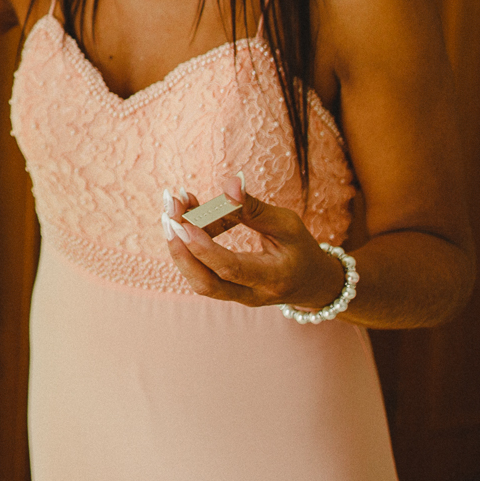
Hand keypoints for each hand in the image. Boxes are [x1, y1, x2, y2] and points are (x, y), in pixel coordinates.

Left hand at [161, 173, 346, 310]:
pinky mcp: (226, 291)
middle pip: (206, 283)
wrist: (311, 283)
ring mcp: (237, 297)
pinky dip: (188, 247)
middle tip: (168, 215)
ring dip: (179, 247)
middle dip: (181, 251)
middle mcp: (252, 294)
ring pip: (198, 281)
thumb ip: (255, 208)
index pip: (232, 269)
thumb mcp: (288, 224)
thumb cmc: (300, 249)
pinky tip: (183, 218)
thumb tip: (229, 183)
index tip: (183, 222)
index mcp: (273, 278)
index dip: (205, 248)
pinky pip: (201, 273)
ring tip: (171, 211)